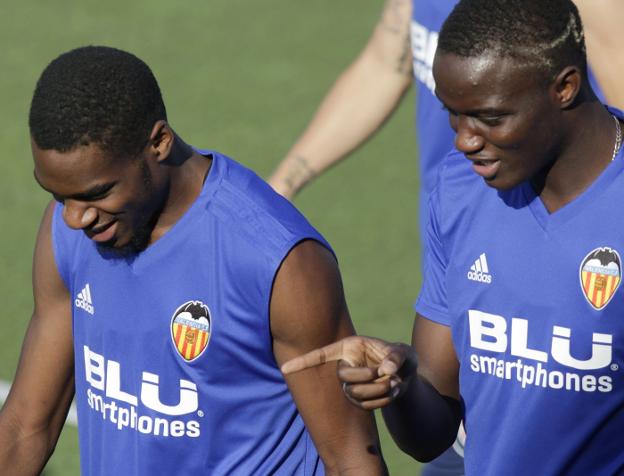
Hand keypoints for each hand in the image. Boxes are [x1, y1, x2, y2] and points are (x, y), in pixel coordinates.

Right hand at [281, 336, 416, 409]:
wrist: (406, 375)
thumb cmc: (401, 357)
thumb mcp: (404, 352)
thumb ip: (396, 357)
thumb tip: (388, 370)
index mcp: (349, 348)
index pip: (321, 355)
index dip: (302, 362)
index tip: (284, 368)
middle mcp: (345, 366)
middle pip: (345, 378)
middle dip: (368, 378)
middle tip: (388, 373)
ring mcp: (350, 384)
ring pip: (355, 394)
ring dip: (379, 390)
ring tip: (395, 381)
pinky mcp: (358, 399)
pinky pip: (366, 405)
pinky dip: (384, 399)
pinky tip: (394, 390)